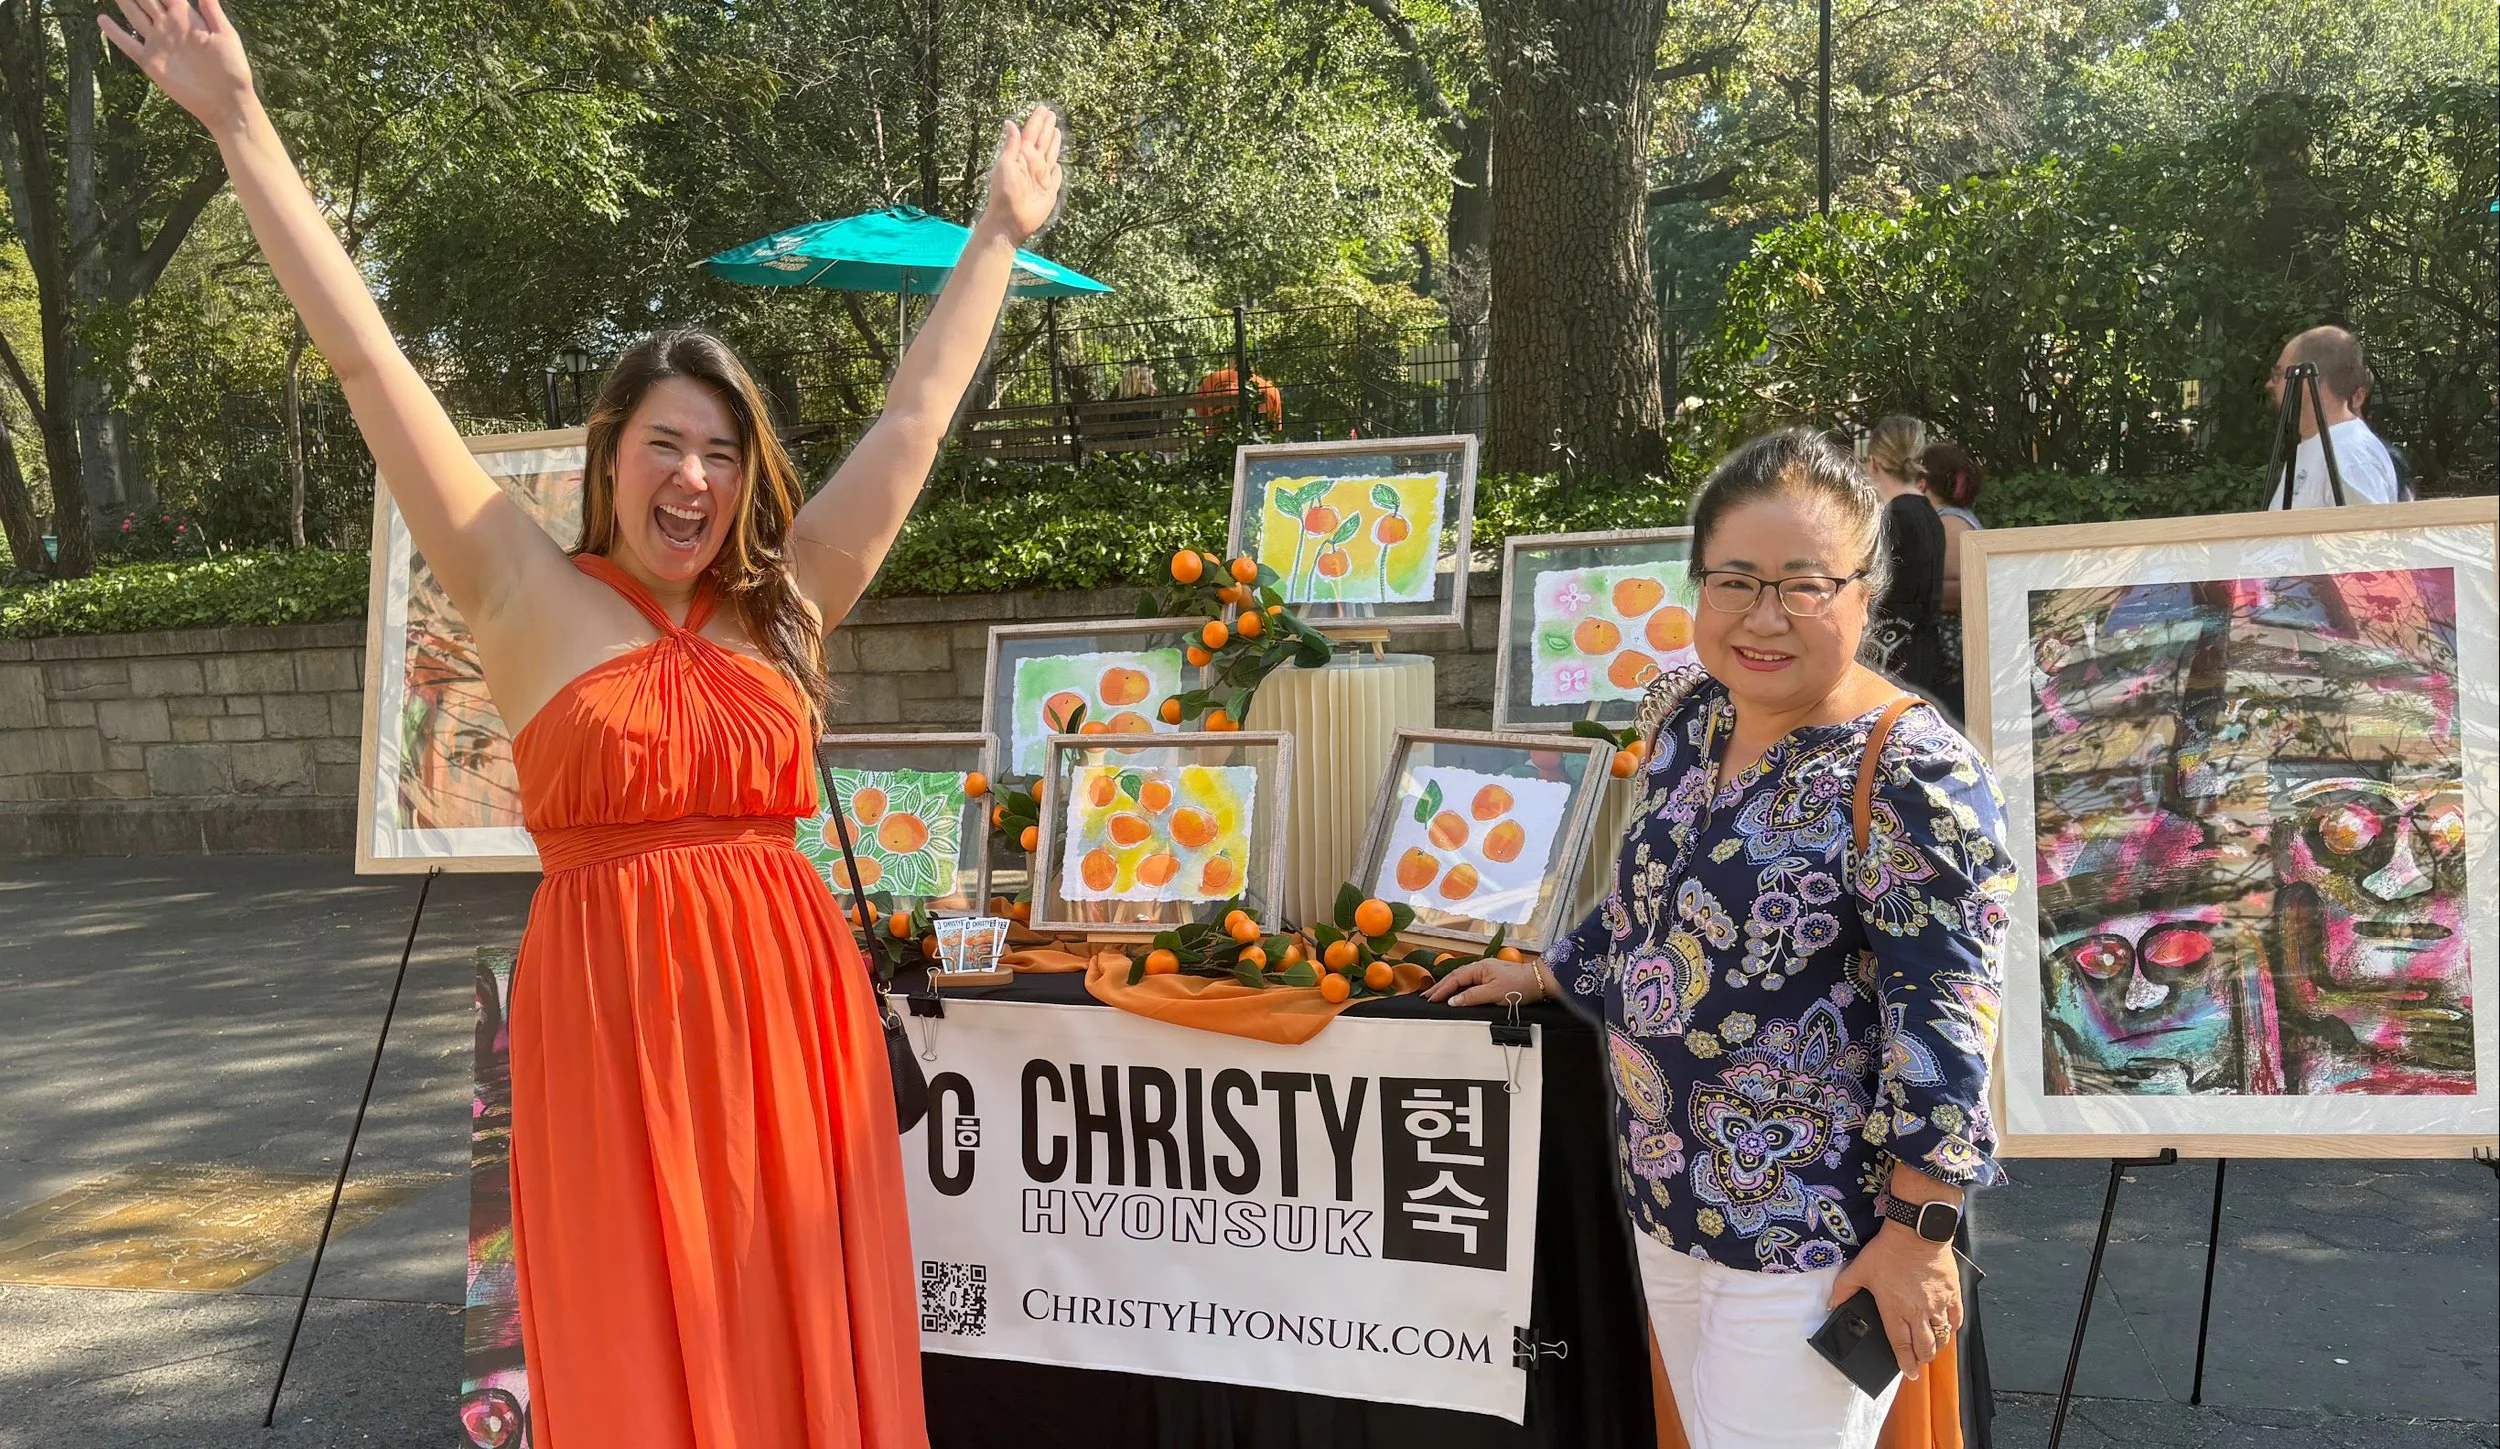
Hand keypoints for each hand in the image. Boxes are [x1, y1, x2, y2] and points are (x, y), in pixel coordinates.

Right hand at [100, 0, 257, 133]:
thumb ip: (212, 11)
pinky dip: (114, 32)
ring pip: (135, 15)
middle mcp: (169, 27)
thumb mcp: (226, 36)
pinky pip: (128, 44)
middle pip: (147, 0)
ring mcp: (158, 43)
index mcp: (187, 18)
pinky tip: (102, 19)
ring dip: (124, 2)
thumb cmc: (232, 69)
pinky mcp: (150, 61)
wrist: (225, 101)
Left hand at [978, 106, 1064, 244]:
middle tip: (1051, 114)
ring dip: (1053, 143)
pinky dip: (1057, 170)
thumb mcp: (1005, 164)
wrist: (1010, 219)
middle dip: (1046, 128)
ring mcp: (1041, 178)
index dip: (1037, 121)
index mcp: (1021, 156)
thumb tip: (1010, 122)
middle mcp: (1032, 165)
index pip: (1031, 134)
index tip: (1043, 108)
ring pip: (1050, 155)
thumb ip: (1011, 144)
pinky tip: (1057, 164)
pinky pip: (1055, 177)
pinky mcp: (1049, 191)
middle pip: (1042, 142)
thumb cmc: (1004, 192)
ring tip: (1056, 131)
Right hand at [1422, 958, 1548, 1007]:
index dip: (1441, 990)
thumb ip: (1471, 997)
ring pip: (1462, 979)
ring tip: (1436, 994)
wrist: (1538, 981)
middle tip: (1426, 996)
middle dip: (1440, 987)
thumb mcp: (1493, 993)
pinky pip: (1469, 981)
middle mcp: (1480, 968)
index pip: (1454, 979)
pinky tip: (1456, 992)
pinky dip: (1459, 987)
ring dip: (1448, 986)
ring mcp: (1486, 972)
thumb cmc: (1518, 986)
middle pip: (1455, 977)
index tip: (1430, 999)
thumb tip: (1453, 1001)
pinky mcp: (1491, 978)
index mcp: (1478, 968)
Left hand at [1828, 1222, 1961, 1381]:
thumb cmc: (1888, 1251)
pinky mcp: (1953, 1294)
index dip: (1905, 1363)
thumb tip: (1832, 1306)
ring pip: (1942, 1336)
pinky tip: (1948, 1328)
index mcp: (1895, 1311)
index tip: (1908, 1372)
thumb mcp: (1859, 1269)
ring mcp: (1938, 1304)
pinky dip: (1953, 1327)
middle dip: (1922, 1359)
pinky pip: (1957, 1318)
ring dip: (1937, 1346)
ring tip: (1932, 1347)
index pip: (1901, 1346)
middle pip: (1925, 1347)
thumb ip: (1843, 1289)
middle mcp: (1918, 1312)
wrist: (1916, 1232)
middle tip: (1919, 1362)